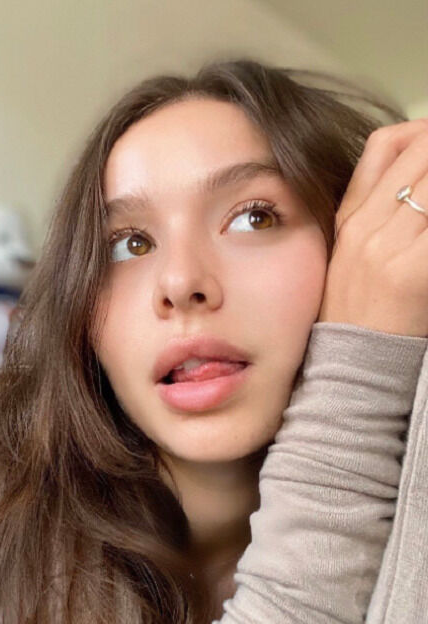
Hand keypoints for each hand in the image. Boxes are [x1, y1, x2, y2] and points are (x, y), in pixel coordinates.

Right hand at [317, 119, 427, 337]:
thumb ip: (372, 210)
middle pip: (420, 151)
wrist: (350, 361)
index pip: (384, 145)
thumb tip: (412, 185)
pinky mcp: (412, 271)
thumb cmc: (355, 311)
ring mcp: (388, 245)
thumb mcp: (349, 252)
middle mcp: (367, 223)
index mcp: (350, 215)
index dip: (422, 131)